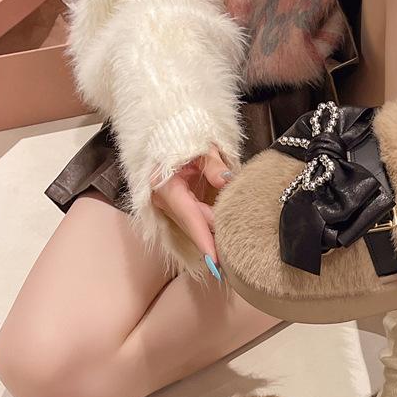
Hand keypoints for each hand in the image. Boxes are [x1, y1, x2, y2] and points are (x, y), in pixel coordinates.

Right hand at [151, 146, 231, 270]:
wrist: (166, 134)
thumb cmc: (181, 138)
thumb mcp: (201, 147)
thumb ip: (214, 165)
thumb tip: (227, 181)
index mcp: (167, 186)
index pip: (190, 217)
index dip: (204, 240)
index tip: (214, 261)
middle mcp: (164, 200)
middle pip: (194, 226)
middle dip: (214, 242)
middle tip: (233, 262)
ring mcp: (167, 205)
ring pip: (194, 225)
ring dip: (212, 236)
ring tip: (230, 256)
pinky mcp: (174, 206)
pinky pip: (193, 221)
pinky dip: (208, 228)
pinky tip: (221, 240)